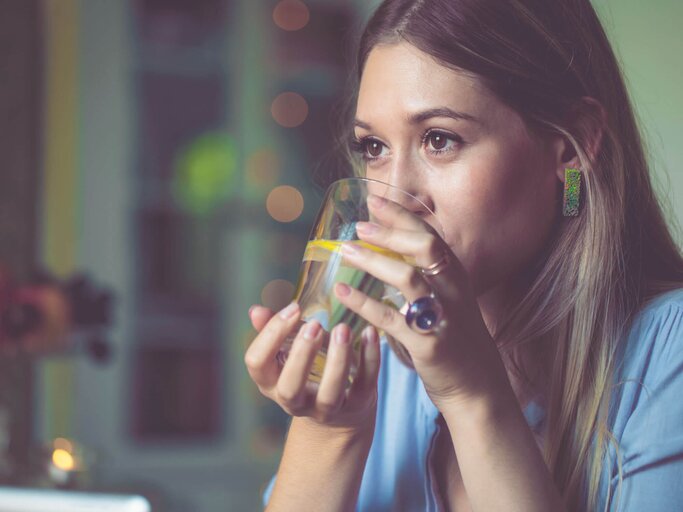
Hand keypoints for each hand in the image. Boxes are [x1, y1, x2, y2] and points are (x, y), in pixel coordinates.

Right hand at [244, 303, 380, 431]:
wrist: (340, 412)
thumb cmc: (307, 370)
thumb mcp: (287, 352)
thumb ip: (273, 331)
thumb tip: (255, 311)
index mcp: (271, 382)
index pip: (257, 363)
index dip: (270, 335)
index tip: (293, 308)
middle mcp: (294, 401)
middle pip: (290, 387)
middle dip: (301, 355)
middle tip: (315, 325)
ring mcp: (326, 408)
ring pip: (329, 393)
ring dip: (337, 360)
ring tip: (343, 329)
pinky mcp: (356, 404)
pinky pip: (364, 383)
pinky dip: (369, 359)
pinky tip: (370, 333)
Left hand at [335, 195, 508, 410]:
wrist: (477, 385)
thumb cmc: (455, 337)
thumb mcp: (450, 298)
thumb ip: (427, 273)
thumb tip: (390, 246)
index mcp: (456, 275)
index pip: (430, 234)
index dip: (402, 214)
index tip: (374, 199)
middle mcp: (453, 290)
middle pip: (425, 247)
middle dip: (391, 232)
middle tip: (359, 226)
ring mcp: (442, 316)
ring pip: (408, 278)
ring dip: (374, 261)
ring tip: (346, 252)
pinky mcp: (427, 343)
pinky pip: (391, 319)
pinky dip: (364, 303)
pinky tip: (342, 293)